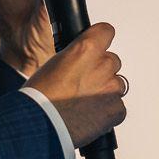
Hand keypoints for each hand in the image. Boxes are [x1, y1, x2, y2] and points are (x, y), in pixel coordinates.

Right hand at [25, 22, 127, 147]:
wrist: (41, 125)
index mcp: (86, 49)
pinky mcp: (116, 110)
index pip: (106, 32)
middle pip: (112, 61)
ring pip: (116, 84)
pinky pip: (117, 107)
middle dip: (101, 71)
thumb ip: (75, 59)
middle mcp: (103, 66)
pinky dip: (107, 112)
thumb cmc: (40, 97)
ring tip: (85, 103)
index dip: (99, 40)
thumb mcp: (54, 65)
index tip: (95, 47)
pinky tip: (90, 116)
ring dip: (105, 91)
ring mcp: (112, 89)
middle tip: (83, 84)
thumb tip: (81, 63)